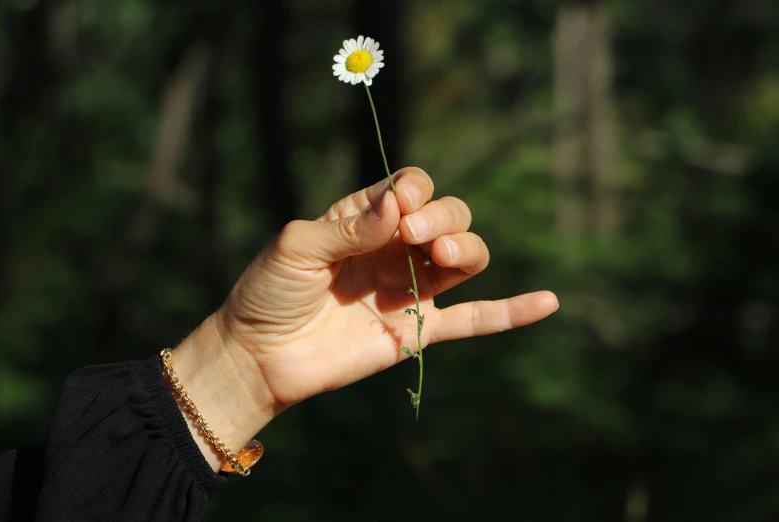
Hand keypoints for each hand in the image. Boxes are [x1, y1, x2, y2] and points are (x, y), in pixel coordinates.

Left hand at [171, 167, 557, 469]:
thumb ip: (350, 225)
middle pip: (448, 215)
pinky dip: (511, 312)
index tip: (400, 208)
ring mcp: (410, 288)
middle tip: (412, 234)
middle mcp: (395, 247)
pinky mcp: (417, 329)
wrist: (260, 356)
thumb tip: (400, 202)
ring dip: (464, 248)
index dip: (416, 190)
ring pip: (465, 258)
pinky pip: (473, 320)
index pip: (412, 187)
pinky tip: (548, 302)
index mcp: (365, 217)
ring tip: (438, 256)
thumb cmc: (268, 292)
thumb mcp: (298, 246)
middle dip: (442, 217)